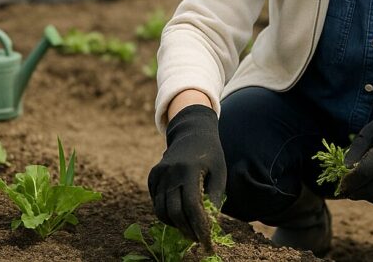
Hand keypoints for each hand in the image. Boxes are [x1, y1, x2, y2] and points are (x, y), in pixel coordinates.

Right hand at [147, 104, 226, 243]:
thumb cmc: (211, 155)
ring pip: (161, 210)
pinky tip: (178, 212)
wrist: (193, 133)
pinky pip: (155, 202)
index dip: (198, 226)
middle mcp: (171, 172)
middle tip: (196, 239)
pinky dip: (165, 212)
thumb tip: (209, 225)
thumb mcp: (219, 173)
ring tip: (188, 228)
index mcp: (190, 169)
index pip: (192, 206)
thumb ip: (214, 198)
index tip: (206, 239)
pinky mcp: (152, 176)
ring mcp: (159, 173)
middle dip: (186, 229)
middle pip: (174, 211)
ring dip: (174, 224)